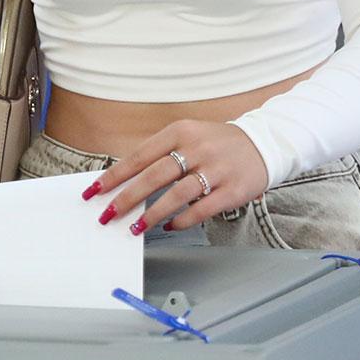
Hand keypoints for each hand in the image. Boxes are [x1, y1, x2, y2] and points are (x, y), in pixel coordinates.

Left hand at [81, 120, 269, 234]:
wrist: (264, 143)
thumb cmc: (217, 143)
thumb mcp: (187, 135)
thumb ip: (160, 154)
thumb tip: (125, 179)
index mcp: (180, 132)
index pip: (139, 156)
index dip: (115, 175)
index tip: (95, 190)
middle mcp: (197, 148)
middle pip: (153, 176)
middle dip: (126, 198)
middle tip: (107, 214)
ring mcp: (216, 169)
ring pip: (176, 195)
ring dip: (151, 214)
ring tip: (135, 227)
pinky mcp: (232, 190)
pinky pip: (201, 209)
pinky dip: (182, 220)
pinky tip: (169, 226)